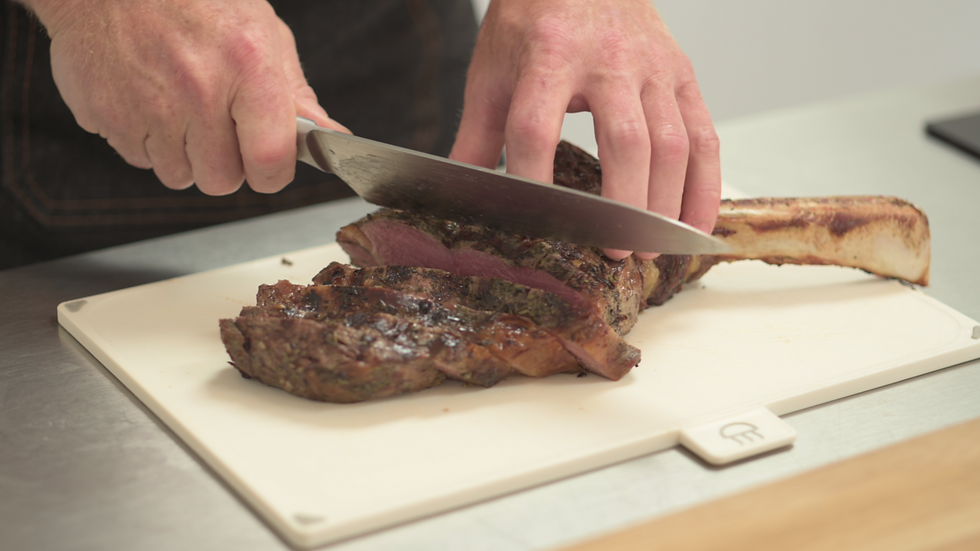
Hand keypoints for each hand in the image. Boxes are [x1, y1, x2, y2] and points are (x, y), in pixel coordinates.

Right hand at [27, 0, 346, 194]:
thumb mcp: (260, 29)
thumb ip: (293, 90)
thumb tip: (326, 132)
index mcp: (247, 65)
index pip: (271, 160)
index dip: (273, 173)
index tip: (269, 166)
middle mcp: (198, 90)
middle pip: (222, 180)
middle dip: (225, 164)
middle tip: (219, 128)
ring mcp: (149, 106)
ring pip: (179, 176)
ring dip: (184, 155)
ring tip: (181, 109)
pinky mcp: (107, 115)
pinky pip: (140, 159)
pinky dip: (148, 141)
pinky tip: (149, 101)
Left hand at [450, 0, 720, 258]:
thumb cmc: (535, 21)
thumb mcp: (494, 70)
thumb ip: (477, 134)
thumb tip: (459, 190)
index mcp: (549, 55)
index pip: (536, 126)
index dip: (531, 178)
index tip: (531, 219)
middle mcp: (608, 59)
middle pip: (623, 141)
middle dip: (621, 205)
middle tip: (613, 251)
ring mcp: (653, 67)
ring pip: (671, 144)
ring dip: (665, 204)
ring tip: (649, 248)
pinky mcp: (683, 74)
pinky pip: (705, 136)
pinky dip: (706, 185)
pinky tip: (694, 224)